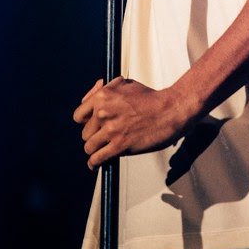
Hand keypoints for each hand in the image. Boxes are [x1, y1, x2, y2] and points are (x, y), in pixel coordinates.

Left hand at [73, 76, 192, 169]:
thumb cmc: (150, 98)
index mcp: (103, 96)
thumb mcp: (126, 85)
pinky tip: (96, 164)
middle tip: (104, 136)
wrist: (170, 110)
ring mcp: (111, 130)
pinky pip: (97, 159)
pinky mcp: (119, 145)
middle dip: (94, 136)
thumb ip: (106, 88)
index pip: (79, 115)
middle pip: (85, 133)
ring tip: (102, 149)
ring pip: (89, 147)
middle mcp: (103, 112)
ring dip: (96, 149)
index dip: (85, 122)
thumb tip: (91, 95)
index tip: (90, 126)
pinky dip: (94, 163)